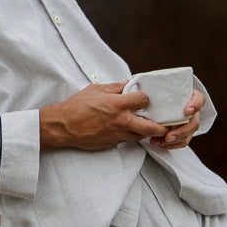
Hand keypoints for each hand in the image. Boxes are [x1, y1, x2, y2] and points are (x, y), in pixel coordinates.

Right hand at [39, 81, 168, 150]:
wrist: (63, 126)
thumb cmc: (76, 107)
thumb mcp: (95, 90)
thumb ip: (114, 87)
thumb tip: (126, 83)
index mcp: (118, 104)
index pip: (144, 101)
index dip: (146, 98)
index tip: (144, 98)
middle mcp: (121, 121)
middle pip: (151, 127)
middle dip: (160, 126)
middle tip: (163, 123)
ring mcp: (117, 134)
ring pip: (140, 136)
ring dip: (144, 131)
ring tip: (144, 126)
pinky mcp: (112, 143)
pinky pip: (126, 140)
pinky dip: (129, 135)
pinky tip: (125, 130)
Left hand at [149, 90, 205, 150]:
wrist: (157, 102)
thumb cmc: (158, 93)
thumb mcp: (157, 89)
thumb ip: (153, 89)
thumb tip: (135, 87)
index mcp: (190, 96)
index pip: (199, 99)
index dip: (195, 105)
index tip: (186, 111)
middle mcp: (192, 110)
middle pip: (194, 122)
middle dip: (181, 131)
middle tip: (168, 137)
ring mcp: (189, 122)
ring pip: (188, 134)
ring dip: (174, 141)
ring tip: (159, 142)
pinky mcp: (184, 132)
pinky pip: (182, 141)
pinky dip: (172, 145)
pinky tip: (160, 144)